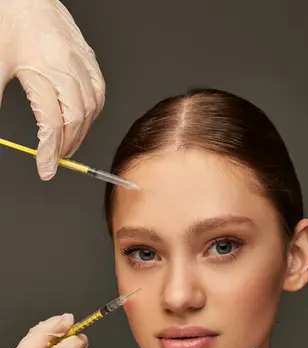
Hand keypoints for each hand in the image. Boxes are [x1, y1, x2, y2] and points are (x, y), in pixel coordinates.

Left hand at [0, 0, 104, 178]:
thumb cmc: (8, 18)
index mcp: (45, 67)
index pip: (52, 124)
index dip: (49, 152)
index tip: (45, 169)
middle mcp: (68, 65)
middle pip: (75, 119)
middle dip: (66, 145)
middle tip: (55, 159)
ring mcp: (81, 60)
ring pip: (92, 107)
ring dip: (81, 132)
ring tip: (67, 144)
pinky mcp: (87, 55)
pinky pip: (99, 91)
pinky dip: (92, 112)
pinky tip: (81, 119)